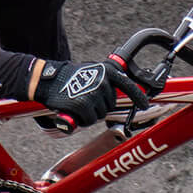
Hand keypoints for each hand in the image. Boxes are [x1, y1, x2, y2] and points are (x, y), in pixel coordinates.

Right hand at [35, 57, 149, 128]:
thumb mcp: (92, 72)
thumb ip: (107, 81)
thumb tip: (123, 93)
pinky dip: (82, 120)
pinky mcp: (83, 105)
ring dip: (90, 113)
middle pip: (110, 105)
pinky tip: (73, 110)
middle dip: (100, 106)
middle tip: (85, 98)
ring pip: (100, 115)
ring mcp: (94, 94)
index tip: (144, 105)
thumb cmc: (70, 78)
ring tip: (78, 102)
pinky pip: (90, 120)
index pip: (128, 85)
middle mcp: (104, 82)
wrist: (48, 80)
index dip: (138, 97)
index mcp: (108, 72)